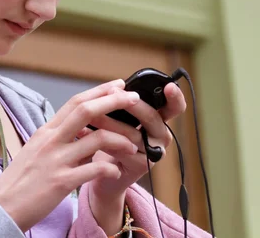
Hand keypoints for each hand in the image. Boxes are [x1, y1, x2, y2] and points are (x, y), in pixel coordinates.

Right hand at [0, 79, 140, 231]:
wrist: (1, 205)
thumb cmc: (21, 179)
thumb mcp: (38, 151)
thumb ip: (61, 141)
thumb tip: (87, 135)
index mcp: (46, 131)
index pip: (75, 102)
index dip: (99, 91)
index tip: (118, 85)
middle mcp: (51, 140)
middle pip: (86, 110)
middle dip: (113, 101)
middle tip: (134, 98)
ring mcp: (56, 160)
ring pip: (96, 139)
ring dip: (120, 140)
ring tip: (132, 145)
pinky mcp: (61, 182)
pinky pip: (93, 170)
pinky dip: (109, 169)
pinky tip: (116, 172)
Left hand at [85, 82, 186, 232]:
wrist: (101, 174)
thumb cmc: (110, 140)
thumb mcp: (118, 119)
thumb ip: (122, 104)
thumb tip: (116, 85)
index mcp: (158, 120)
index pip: (174, 107)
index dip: (175, 97)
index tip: (168, 86)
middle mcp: (161, 136)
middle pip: (151, 117)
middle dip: (129, 104)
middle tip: (111, 93)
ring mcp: (154, 153)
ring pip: (131, 133)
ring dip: (108, 122)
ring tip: (88, 116)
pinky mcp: (141, 167)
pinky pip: (121, 150)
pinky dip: (101, 140)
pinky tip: (84, 132)